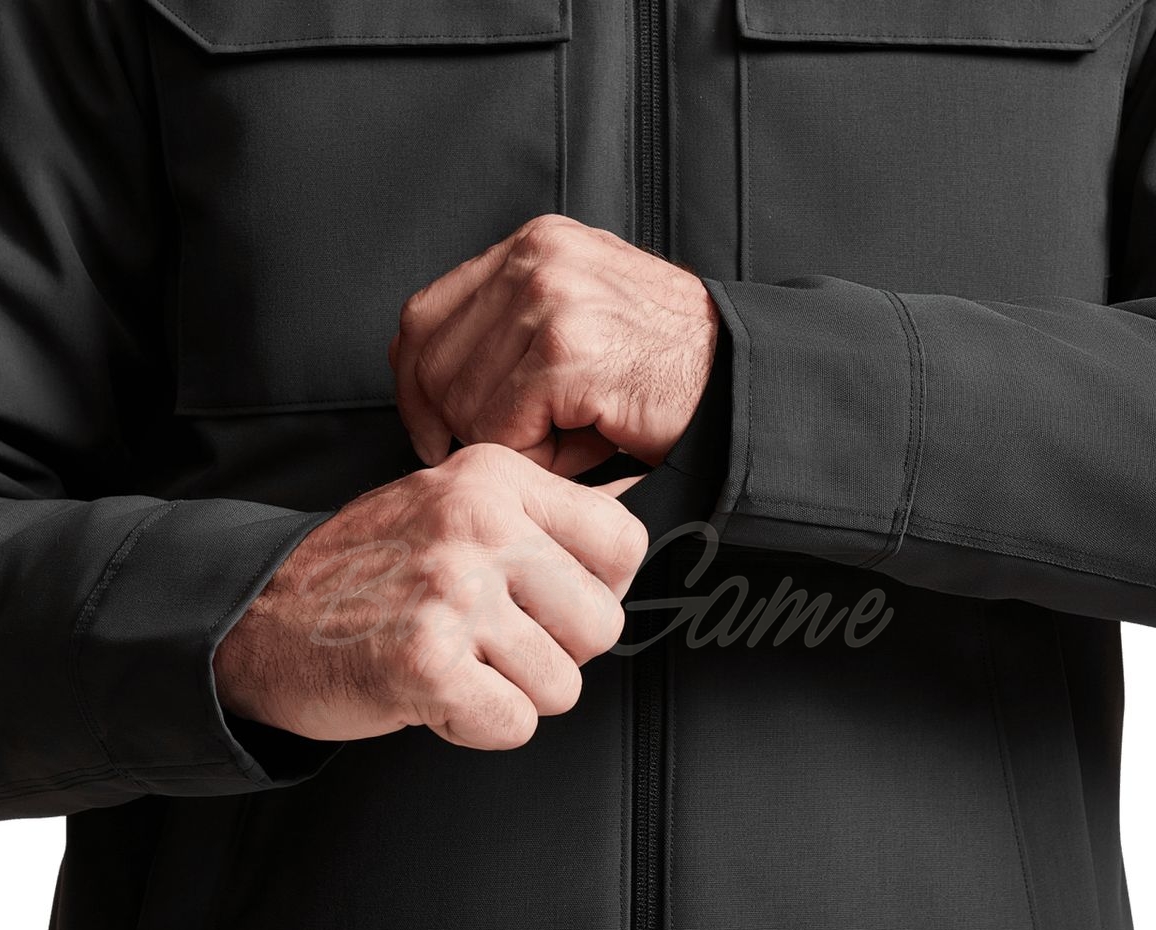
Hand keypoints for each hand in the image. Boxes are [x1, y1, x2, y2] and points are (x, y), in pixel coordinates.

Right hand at [214, 444, 647, 747]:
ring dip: (512, 693)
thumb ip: (537, 528)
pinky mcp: (427, 663)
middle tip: (492, 642)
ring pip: (563, 685)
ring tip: (455, 661)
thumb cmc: (368, 574)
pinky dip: (477, 724)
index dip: (598, 590)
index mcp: (494, 477)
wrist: (257, 618)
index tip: (551, 604)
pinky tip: (435, 692)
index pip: (624, 543)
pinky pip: (515, 724)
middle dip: (556, 653)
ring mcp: (451, 592)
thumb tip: (625, 577)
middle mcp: (478, 524)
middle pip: (602, 624)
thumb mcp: (452, 509)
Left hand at [390, 214, 718, 475]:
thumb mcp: (579, 322)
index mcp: (533, 246)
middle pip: (431, 362)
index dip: (415, 383)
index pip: (423, 315)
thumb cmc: (664, 366)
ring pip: (464, 403)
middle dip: (457, 424)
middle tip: (514, 445)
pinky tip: (583, 442)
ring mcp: (550, 300)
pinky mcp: (566, 351)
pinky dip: (536, 456)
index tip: (429, 427)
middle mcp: (536, 259)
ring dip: (511, 443)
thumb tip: (432, 393)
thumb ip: (508, 333)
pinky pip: (504, 429)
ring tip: (570, 435)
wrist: (741, 379)